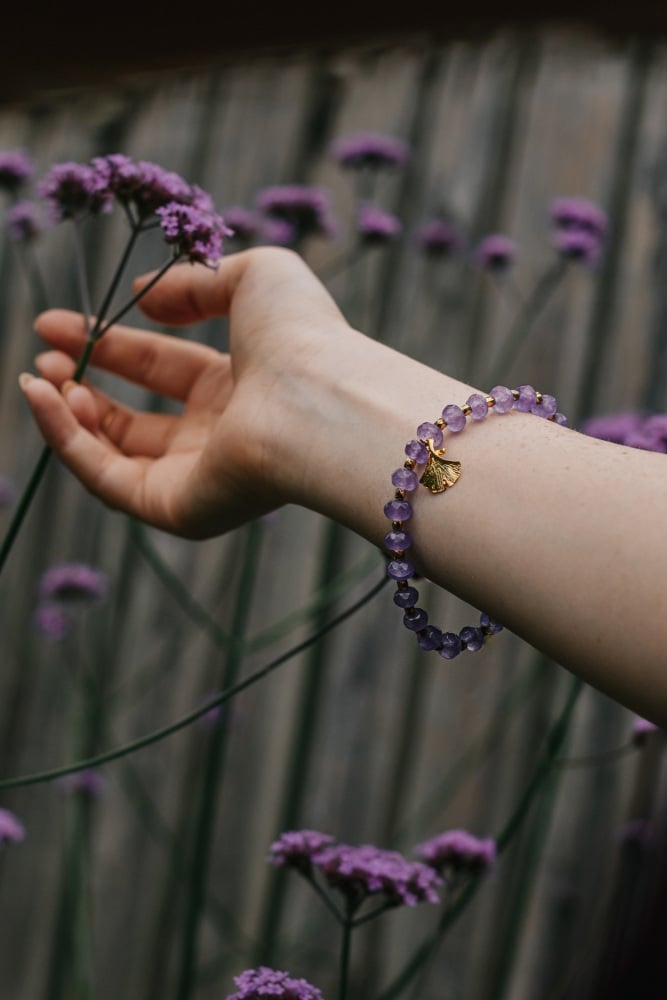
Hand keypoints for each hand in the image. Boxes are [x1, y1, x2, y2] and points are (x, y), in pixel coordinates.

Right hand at [21, 247, 349, 537]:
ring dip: (69, 415)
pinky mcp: (180, 510)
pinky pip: (107, 479)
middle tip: (43, 353)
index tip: (55, 322)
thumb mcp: (252, 278)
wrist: (318, 400)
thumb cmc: (300, 336)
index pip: (163, 368)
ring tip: (42, 377)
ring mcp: (199, 478)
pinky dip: (67, 441)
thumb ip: (194, 282)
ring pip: (114, 455)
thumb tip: (142, 297)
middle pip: (134, 418)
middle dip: (83, 383)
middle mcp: (220, 437)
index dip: (110, 344)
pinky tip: (43, 397)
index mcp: (241, 387)